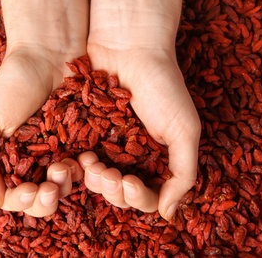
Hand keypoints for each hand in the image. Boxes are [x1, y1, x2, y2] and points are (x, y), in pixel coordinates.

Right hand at [0, 0, 87, 216]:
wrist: (47, 54)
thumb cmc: (10, 84)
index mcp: (7, 160)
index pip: (13, 196)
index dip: (21, 201)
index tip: (28, 190)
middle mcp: (33, 162)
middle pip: (40, 200)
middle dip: (44, 201)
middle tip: (49, 188)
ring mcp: (58, 153)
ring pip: (64, 189)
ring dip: (64, 186)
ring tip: (65, 166)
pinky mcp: (80, 143)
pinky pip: (85, 168)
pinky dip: (84, 172)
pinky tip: (83, 161)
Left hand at [80, 0, 200, 219]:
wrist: (129, 48)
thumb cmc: (162, 87)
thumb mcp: (184, 130)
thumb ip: (183, 173)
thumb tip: (170, 214)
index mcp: (157, 159)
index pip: (148, 196)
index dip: (139, 198)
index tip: (132, 183)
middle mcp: (132, 157)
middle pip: (120, 194)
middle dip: (114, 191)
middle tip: (108, 174)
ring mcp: (108, 146)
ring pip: (97, 182)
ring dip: (95, 181)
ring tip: (91, 163)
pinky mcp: (86, 134)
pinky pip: (80, 161)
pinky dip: (78, 167)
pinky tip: (77, 158)